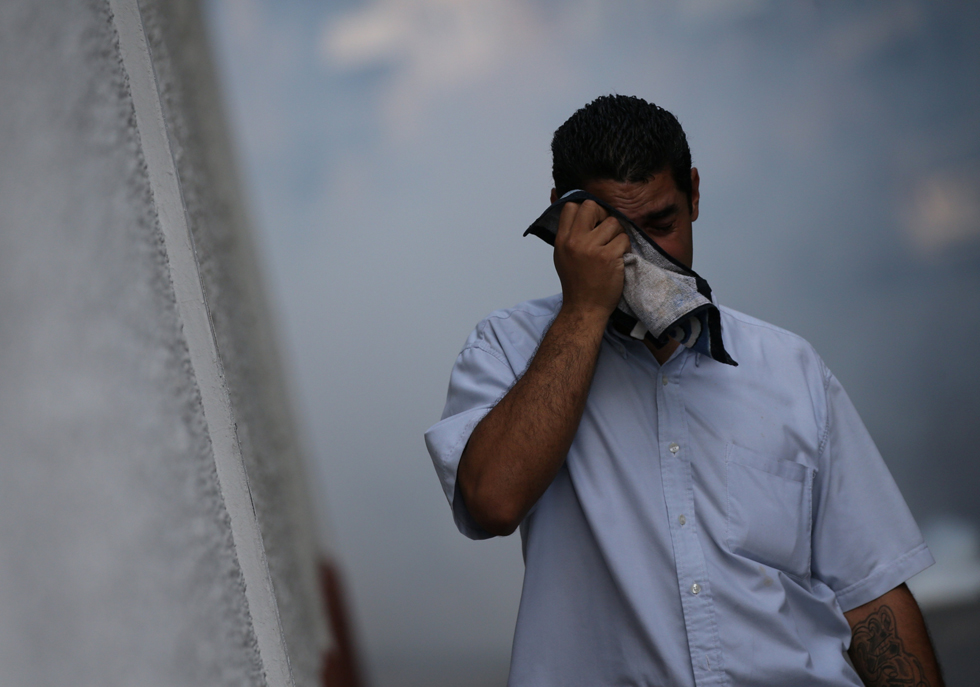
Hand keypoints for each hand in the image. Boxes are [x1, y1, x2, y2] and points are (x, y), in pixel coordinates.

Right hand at [553, 200, 630, 319]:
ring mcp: (591, 248)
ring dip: (617, 234)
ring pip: (613, 222)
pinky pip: (624, 238)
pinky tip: (619, 259)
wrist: (584, 309)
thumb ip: (569, 236)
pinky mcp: (608, 257)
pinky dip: (625, 248)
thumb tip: (582, 216)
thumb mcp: (563, 257)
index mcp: (561, 241)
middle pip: (591, 206)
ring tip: (613, 249)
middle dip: (602, 215)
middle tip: (606, 231)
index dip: (585, 211)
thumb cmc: (577, 285)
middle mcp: (574, 242)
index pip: (571, 207)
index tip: (592, 222)